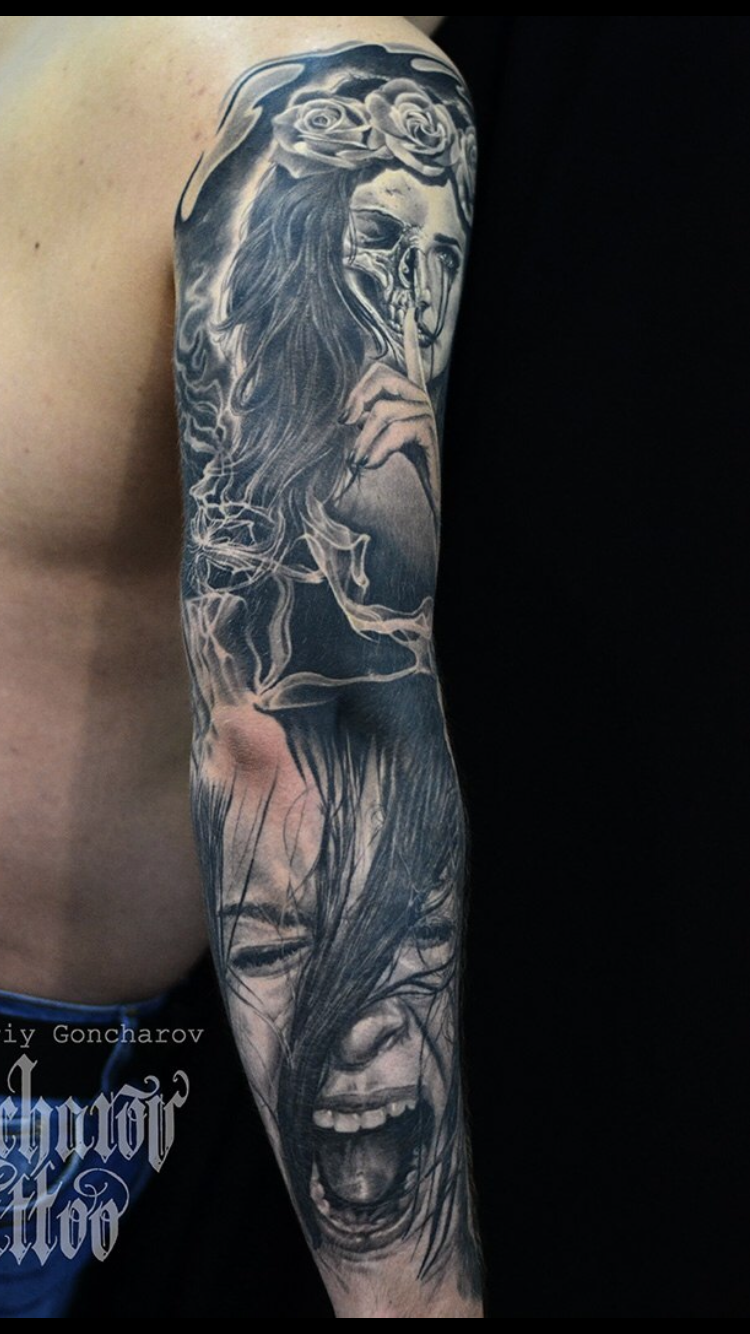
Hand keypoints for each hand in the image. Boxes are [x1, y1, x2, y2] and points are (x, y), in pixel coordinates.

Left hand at [342, 361, 438, 496]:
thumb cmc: (395, 466)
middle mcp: (418, 398)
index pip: (379, 371)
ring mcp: (425, 414)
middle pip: (383, 379)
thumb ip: (365, 418)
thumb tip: (347, 414)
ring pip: (383, 410)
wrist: (417, 496)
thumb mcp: (377, 436)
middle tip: (345, 428)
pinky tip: (370, 463)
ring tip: (356, 460)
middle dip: (358, 402)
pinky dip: (378, 448)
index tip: (344, 419)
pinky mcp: (428, 433)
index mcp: (405, 394)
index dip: (358, 389)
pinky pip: (396, 431)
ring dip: (363, 438)